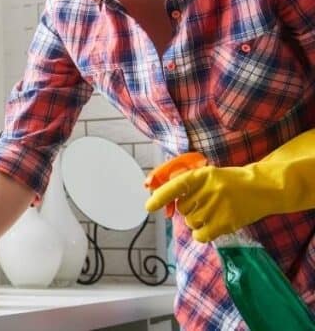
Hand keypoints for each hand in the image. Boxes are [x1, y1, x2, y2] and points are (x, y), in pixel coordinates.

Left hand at [145, 130, 314, 242]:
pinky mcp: (225, 223)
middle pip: (182, 209)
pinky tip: (213, 226)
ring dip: (198, 221)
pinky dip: (203, 233)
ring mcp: (217, 207)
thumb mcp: (209, 175)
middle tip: (207, 203)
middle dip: (190, 209)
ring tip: (215, 212)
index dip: (160, 197)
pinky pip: (200, 235)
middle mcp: (208, 190)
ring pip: (191, 222)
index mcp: (201, 175)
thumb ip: (188, 185)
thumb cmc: (232, 182)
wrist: (263, 187)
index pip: (175, 187)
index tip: (148, 207)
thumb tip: (161, 199)